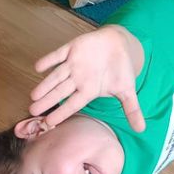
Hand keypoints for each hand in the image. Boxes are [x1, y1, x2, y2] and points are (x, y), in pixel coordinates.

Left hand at [29, 26, 145, 131]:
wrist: (118, 44)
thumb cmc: (120, 69)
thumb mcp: (127, 90)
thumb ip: (131, 109)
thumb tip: (142, 129)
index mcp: (88, 90)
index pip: (73, 104)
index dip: (61, 113)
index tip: (48, 123)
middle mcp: (78, 79)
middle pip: (60, 92)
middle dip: (47, 101)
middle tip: (32, 110)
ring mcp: (73, 64)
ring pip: (56, 76)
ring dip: (45, 84)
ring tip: (33, 94)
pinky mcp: (72, 49)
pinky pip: (58, 55)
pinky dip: (49, 60)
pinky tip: (39, 67)